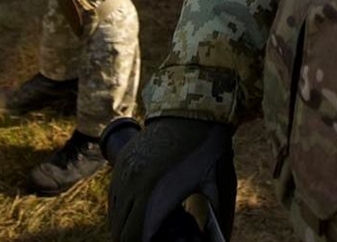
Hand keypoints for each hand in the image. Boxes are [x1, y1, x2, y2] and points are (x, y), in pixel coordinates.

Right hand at [108, 117, 235, 241]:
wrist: (194, 108)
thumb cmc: (209, 148)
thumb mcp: (218, 185)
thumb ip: (218, 219)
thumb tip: (222, 240)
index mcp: (154, 193)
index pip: (133, 236)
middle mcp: (133, 183)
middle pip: (120, 229)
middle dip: (132, 240)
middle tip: (152, 240)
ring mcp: (125, 171)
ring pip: (114, 213)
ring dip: (124, 227)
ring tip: (145, 233)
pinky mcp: (124, 161)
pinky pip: (114, 195)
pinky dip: (120, 210)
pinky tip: (137, 215)